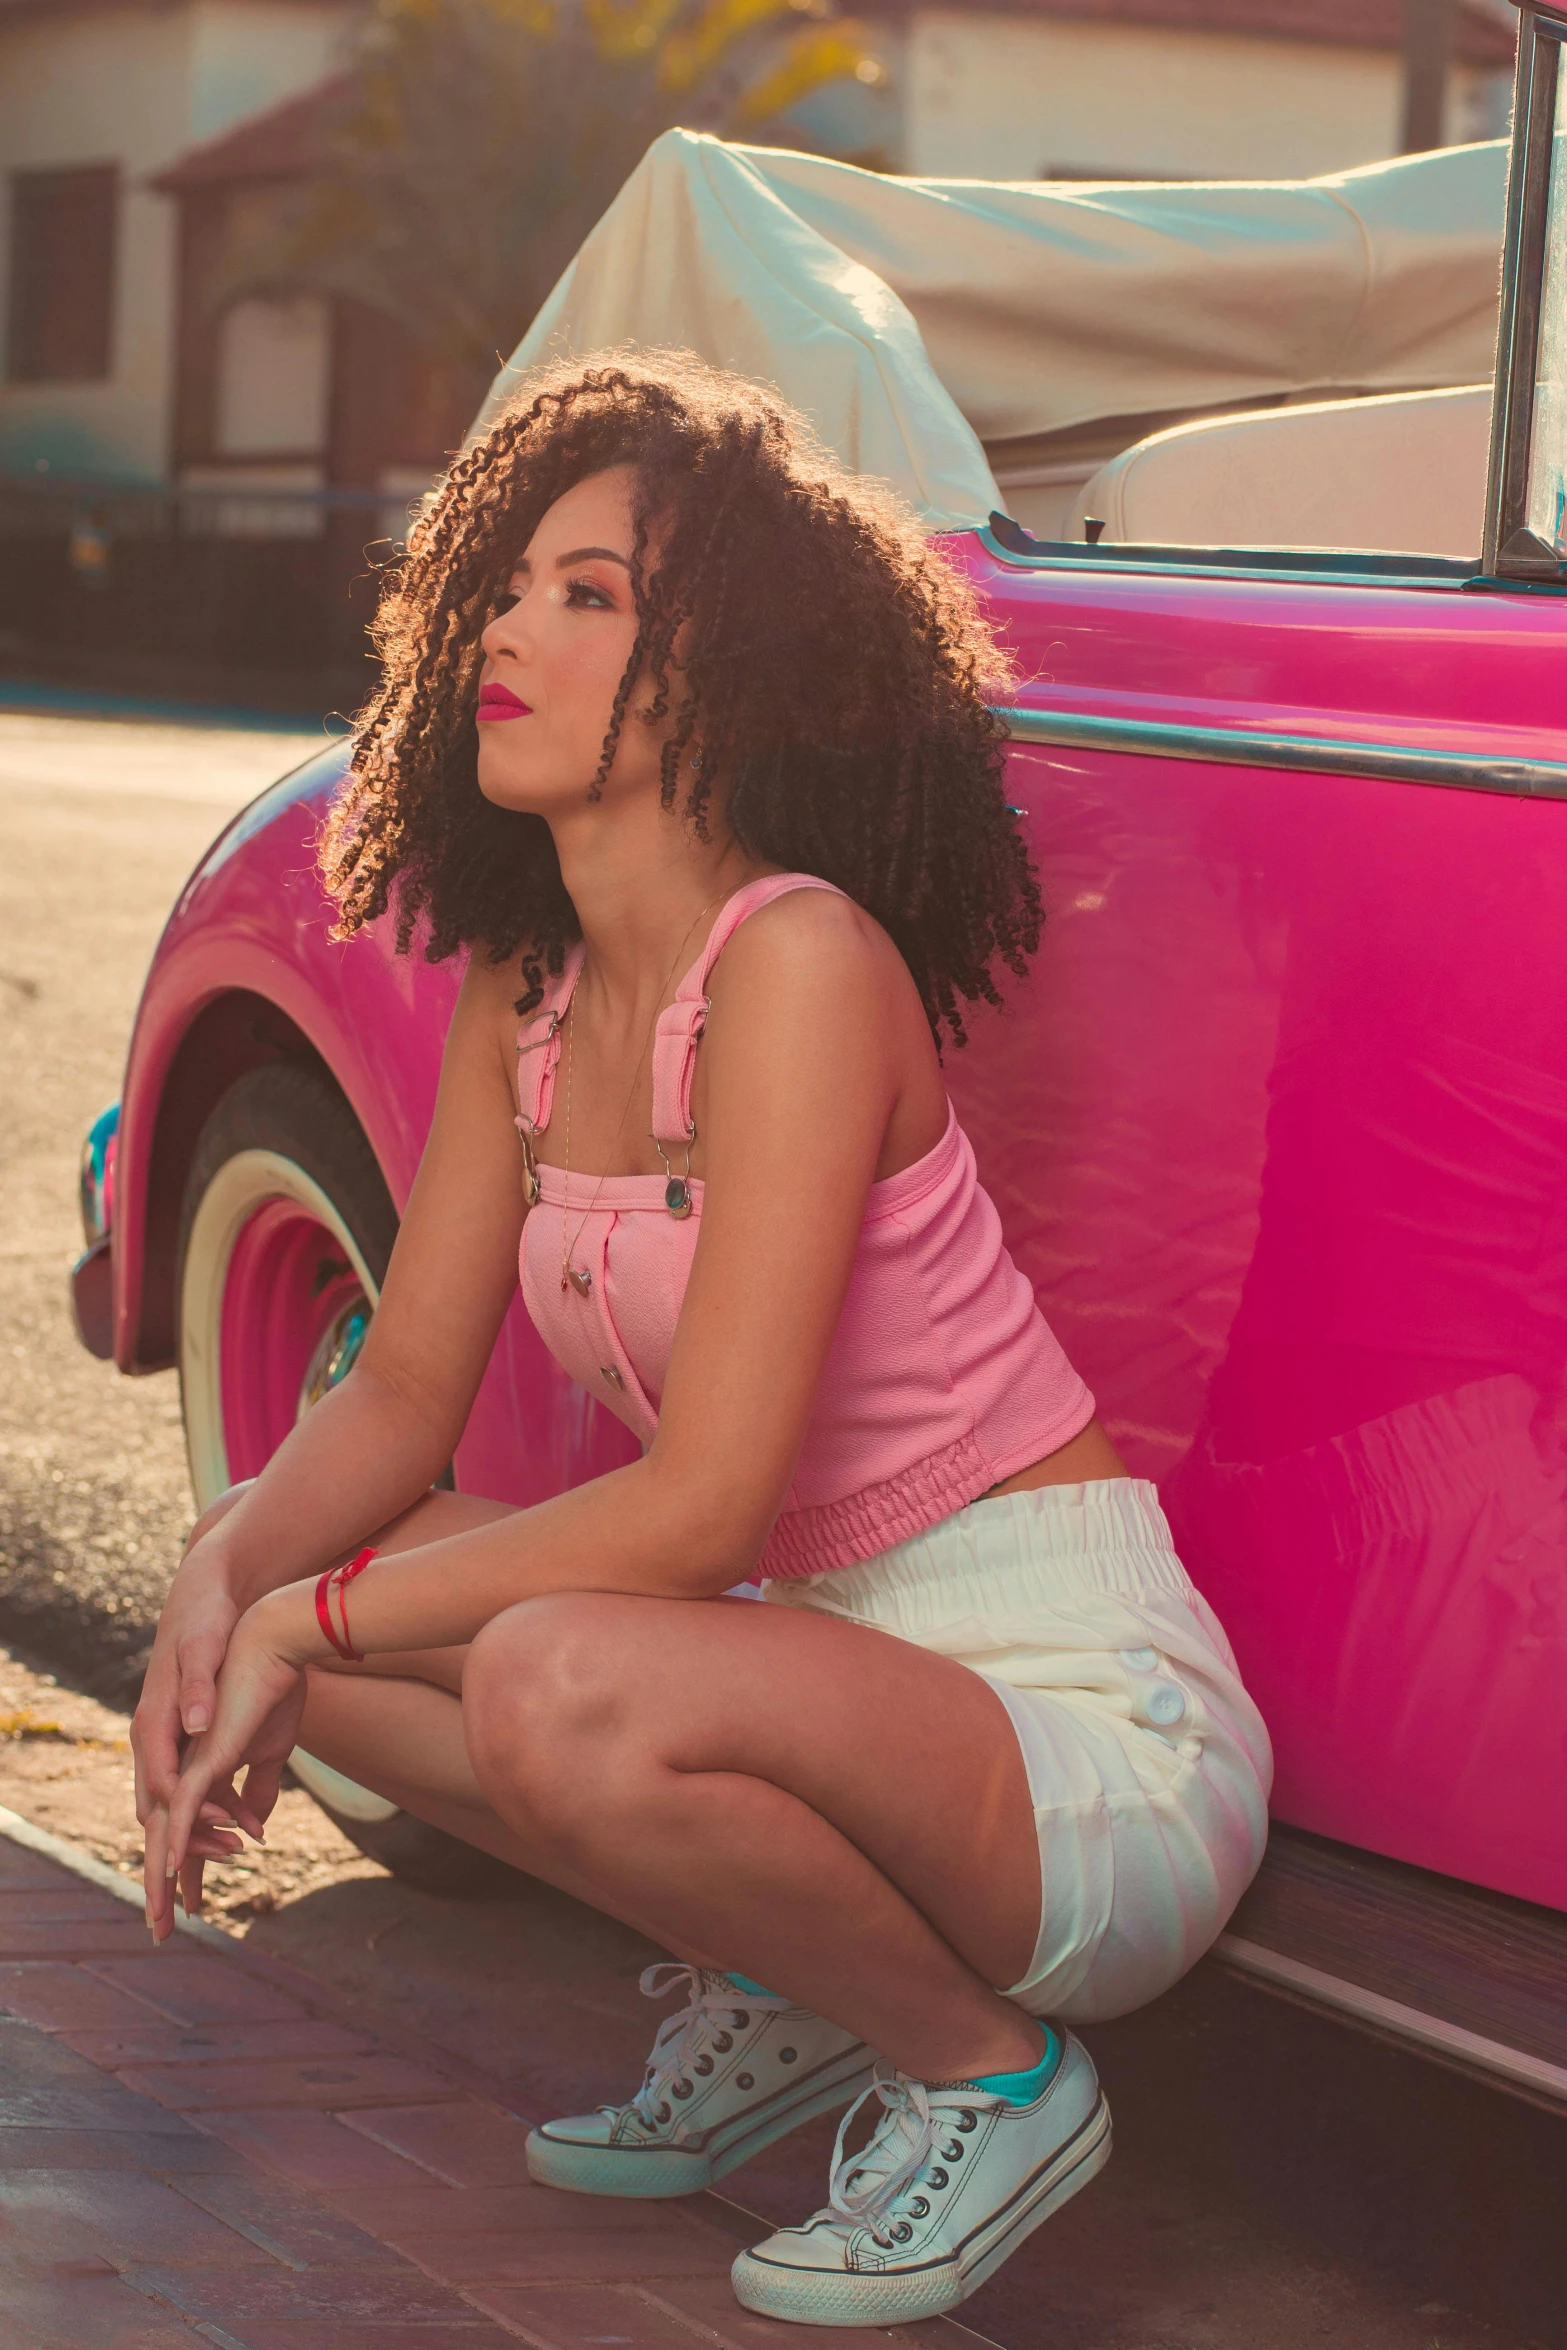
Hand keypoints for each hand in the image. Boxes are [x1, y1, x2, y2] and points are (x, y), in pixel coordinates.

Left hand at [142, 1595, 311, 1942]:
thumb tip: (256, 1827)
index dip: (186, 1869)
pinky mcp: (202, 1753)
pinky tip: (170, 1868)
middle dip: (164, 1887)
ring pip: (165, 1827)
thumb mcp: (271, 1750)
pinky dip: (177, 1837)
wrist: (275, 1643)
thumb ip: (258, 1788)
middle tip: (163, 1931)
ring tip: (166, 1916)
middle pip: (164, 1835)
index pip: (185, 1829)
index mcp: (201, 1769)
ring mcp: (189, 1761)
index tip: (191, 1906)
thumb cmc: (274, 1688)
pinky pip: (182, 1803)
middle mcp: (185, 1767)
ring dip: (165, 1875)